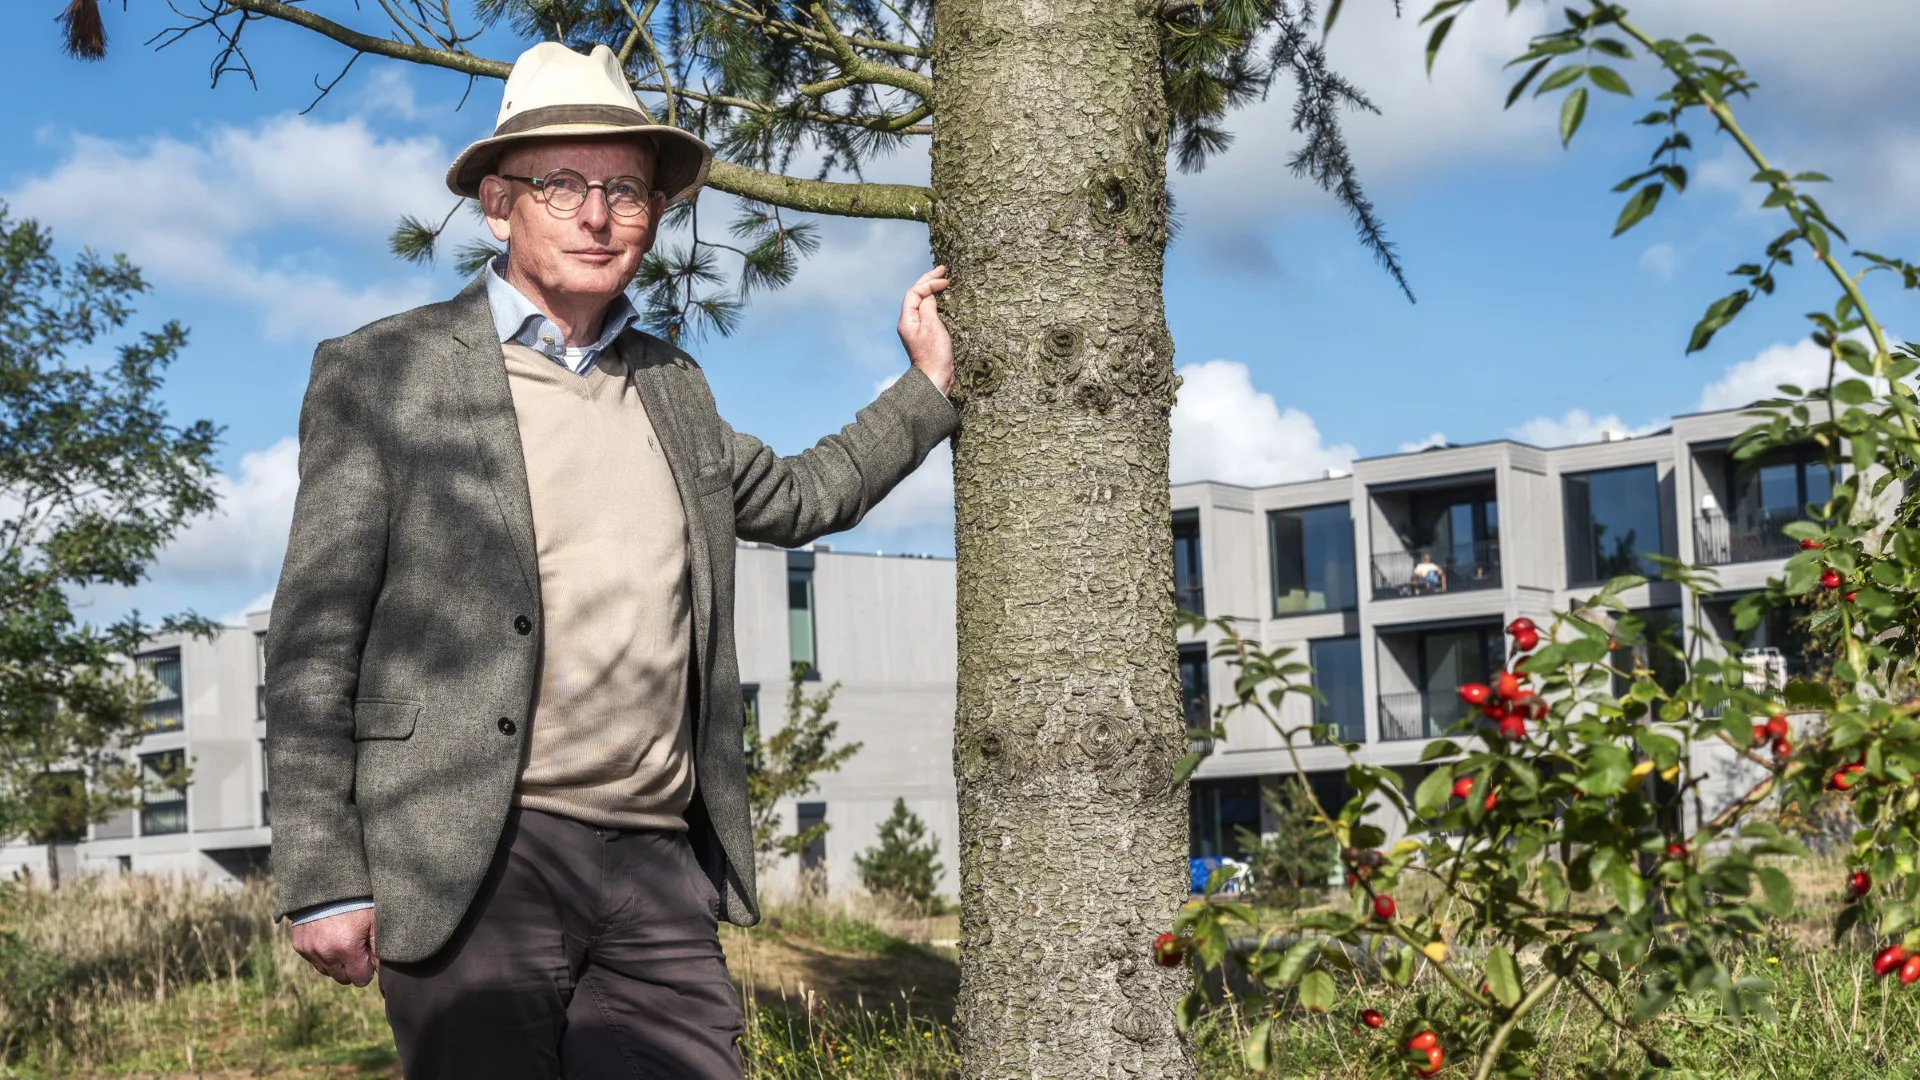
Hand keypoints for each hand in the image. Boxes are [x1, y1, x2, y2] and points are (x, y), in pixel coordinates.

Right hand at [291, 907, 377, 985]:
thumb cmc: (356, 900)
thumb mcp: (375, 920)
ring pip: (327, 970)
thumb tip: (380, 970)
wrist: (327, 882)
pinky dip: (322, 953)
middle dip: (352, 967)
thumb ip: (379, 948)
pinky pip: (313, 959)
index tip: (369, 956)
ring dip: (336, 962)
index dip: (368, 970)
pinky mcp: (299, 944)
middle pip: (342, 978)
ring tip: (343, 940)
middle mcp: (326, 953)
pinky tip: (329, 936)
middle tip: (357, 948)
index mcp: (347, 948)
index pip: (360, 980)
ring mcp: (310, 949)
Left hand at [897, 265, 953, 396]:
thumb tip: (929, 296)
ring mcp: (916, 329)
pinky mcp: (925, 335)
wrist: (935, 379)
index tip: (945, 281)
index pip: (914, 293)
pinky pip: (928, 312)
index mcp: (907, 320)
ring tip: (942, 280)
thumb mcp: (932, 326)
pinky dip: (935, 302)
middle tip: (942, 270)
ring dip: (931, 290)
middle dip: (928, 282)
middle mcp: (908, 323)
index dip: (929, 284)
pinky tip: (943, 299)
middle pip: (916, 296)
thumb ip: (929, 307)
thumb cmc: (934, 355)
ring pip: (921, 303)